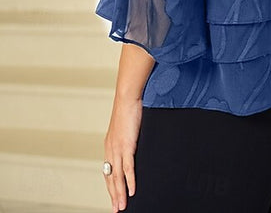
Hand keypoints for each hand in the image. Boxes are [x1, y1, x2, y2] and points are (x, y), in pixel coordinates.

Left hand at [103, 96, 142, 211]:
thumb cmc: (128, 109)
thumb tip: (133, 143)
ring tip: (122, 206)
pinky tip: (132, 191)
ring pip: (117, 177)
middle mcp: (111, 150)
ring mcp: (118, 149)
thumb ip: (127, 137)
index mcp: (110, 146)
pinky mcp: (126, 146)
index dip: (110, 186)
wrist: (127, 98)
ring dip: (120, 194)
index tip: (114, 197)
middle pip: (111, 178)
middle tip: (116, 209)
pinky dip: (130, 181)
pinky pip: (128, 168)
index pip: (108, 171)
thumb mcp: (126, 127)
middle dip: (113, 195)